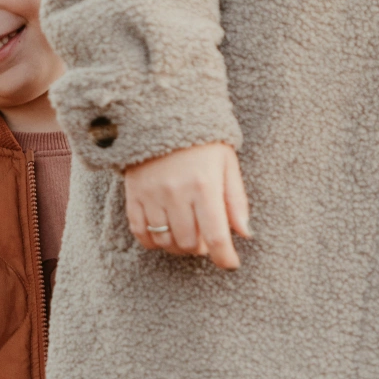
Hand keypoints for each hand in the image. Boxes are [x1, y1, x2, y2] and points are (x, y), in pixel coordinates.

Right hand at [124, 142, 250, 269]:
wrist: (161, 115)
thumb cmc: (201, 142)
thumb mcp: (227, 164)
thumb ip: (236, 200)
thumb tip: (245, 234)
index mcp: (204, 185)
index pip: (216, 235)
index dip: (224, 257)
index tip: (230, 263)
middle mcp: (177, 193)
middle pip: (189, 243)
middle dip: (201, 248)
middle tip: (206, 238)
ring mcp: (152, 195)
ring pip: (165, 241)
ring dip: (179, 247)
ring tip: (187, 235)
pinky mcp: (134, 195)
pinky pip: (140, 233)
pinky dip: (153, 242)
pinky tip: (164, 234)